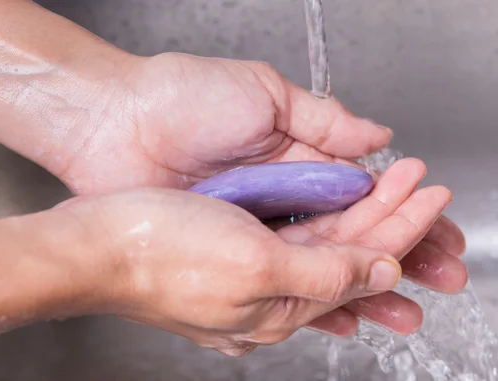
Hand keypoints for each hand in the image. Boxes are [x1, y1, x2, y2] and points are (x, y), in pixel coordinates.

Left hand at [53, 52, 464, 300]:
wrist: (114, 122)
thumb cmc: (181, 98)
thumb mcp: (262, 94)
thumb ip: (321, 119)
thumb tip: (376, 134)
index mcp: (295, 157)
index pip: (361, 193)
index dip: (400, 213)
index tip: (434, 227)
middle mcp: (277, 196)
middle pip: (347, 234)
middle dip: (395, 256)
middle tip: (437, 280)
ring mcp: (251, 226)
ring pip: (316, 263)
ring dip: (360, 286)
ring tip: (401, 309)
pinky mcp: (223, 247)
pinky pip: (274, 279)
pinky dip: (308, 297)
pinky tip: (338, 313)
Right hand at [56, 163, 452, 356]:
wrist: (95, 247)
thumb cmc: (161, 253)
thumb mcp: (254, 264)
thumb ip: (323, 271)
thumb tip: (379, 273)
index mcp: (280, 308)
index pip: (364, 269)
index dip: (403, 229)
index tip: (430, 196)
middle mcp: (266, 301)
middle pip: (345, 259)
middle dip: (387, 219)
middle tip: (419, 184)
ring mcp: (245, 282)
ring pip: (319, 248)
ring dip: (357, 216)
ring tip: (386, 188)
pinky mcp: (226, 260)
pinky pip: (288, 242)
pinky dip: (316, 220)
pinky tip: (328, 210)